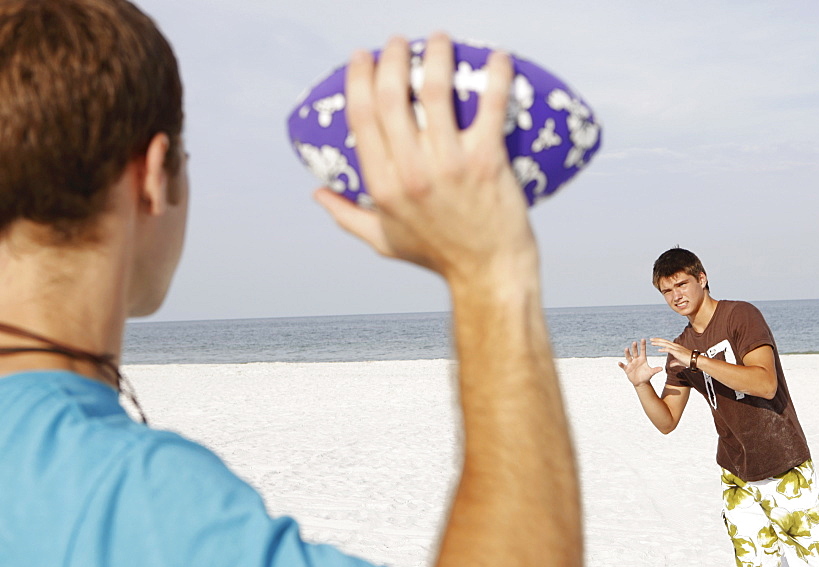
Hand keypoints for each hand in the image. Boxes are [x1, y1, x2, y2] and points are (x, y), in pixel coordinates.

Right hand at [314, 33, 534, 282]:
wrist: (489, 273)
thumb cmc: (438, 255)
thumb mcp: (384, 240)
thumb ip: (347, 216)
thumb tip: (318, 194)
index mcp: (382, 185)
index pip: (361, 116)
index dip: (359, 77)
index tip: (363, 57)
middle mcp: (411, 172)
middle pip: (392, 95)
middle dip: (392, 57)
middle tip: (399, 42)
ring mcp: (449, 165)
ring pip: (436, 91)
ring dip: (436, 54)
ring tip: (440, 39)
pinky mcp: (487, 162)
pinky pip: (491, 106)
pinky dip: (496, 75)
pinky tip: (498, 56)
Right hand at [618, 339, 662, 386]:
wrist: (641, 382)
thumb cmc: (646, 376)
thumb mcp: (651, 373)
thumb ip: (655, 370)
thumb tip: (662, 368)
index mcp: (642, 359)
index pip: (643, 351)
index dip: (643, 345)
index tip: (643, 339)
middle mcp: (636, 360)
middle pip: (635, 352)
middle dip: (634, 348)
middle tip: (634, 342)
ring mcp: (631, 364)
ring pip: (628, 357)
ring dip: (627, 353)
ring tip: (626, 348)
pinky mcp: (627, 369)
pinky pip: (623, 366)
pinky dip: (621, 365)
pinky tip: (619, 363)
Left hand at [651, 337, 690, 370]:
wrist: (696, 361)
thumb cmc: (689, 361)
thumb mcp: (679, 362)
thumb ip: (674, 362)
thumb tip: (670, 365)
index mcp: (676, 347)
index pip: (666, 343)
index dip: (660, 341)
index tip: (654, 341)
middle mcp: (676, 346)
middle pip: (665, 342)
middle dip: (657, 340)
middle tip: (650, 339)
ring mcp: (677, 349)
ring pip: (666, 344)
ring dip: (658, 343)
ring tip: (652, 342)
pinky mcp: (678, 352)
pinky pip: (669, 350)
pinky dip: (664, 349)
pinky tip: (659, 350)